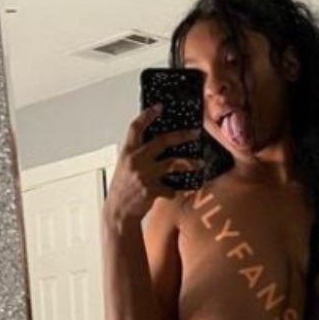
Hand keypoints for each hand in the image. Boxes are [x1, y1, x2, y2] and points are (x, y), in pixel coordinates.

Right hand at [104, 103, 203, 223]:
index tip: (159, 107)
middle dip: (182, 135)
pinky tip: (171, 193)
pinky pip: (171, 188)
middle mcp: (136, 160)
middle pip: (162, 141)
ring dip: (190, 162)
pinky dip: (173, 191)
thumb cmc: (123, 188)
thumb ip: (138, 155)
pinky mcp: (152, 190)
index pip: (136, 127)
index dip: (148, 115)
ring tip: (200, 163)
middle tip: (195, 133)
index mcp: (128, 152)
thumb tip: (156, 145)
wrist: (118, 211)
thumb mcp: (125, 166)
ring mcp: (145, 175)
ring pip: (174, 163)